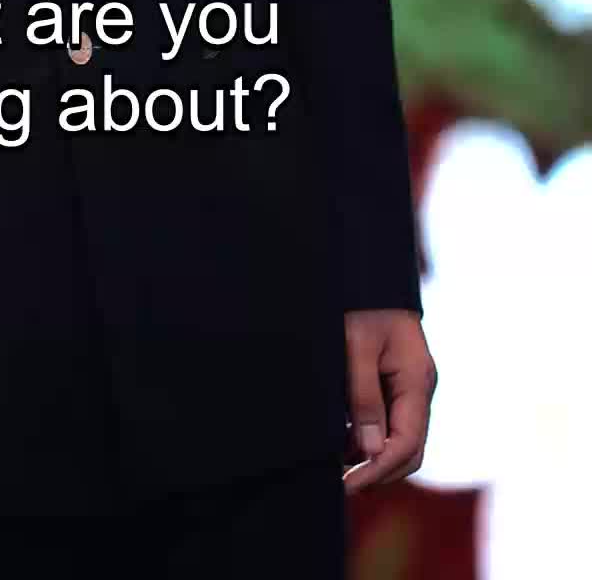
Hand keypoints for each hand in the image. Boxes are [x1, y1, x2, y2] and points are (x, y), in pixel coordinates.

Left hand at [341, 309, 436, 494]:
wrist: (366, 267)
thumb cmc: (361, 301)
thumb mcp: (356, 345)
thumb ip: (364, 396)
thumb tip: (369, 451)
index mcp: (417, 379)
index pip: (407, 443)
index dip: (378, 470)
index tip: (347, 485)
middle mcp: (418, 387)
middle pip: (408, 448)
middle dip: (376, 470)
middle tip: (339, 483)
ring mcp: (409, 385)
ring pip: (397, 436)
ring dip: (369, 455)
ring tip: (334, 464)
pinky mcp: (394, 380)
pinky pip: (387, 419)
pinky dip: (366, 436)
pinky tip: (340, 439)